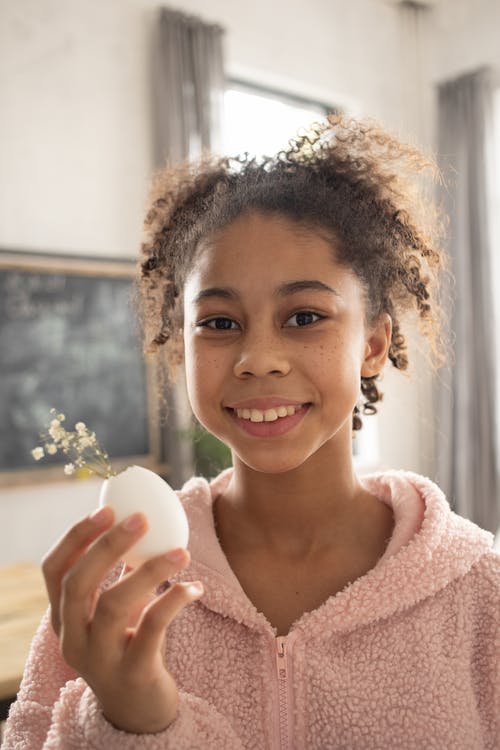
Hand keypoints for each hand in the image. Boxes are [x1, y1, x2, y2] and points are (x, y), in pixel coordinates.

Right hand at [41, 505, 202, 733]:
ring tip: (181, 552)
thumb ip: (115, 574)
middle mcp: (73, 638)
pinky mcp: (132, 673)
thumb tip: (138, 519)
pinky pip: (150, 630)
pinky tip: (194, 587)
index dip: (76, 536)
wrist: (138, 711)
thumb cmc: (126, 644)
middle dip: (107, 545)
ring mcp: (100, 659)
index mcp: (64, 617)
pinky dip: (173, 602)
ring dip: (149, 572)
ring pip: (113, 606)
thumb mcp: (111, 611)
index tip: (106, 508)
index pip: (54, 570)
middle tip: (141, 518)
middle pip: (78, 584)